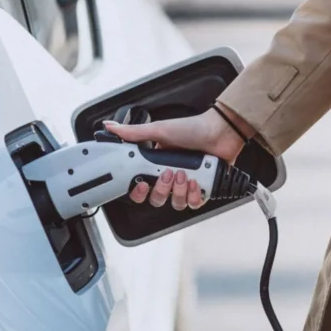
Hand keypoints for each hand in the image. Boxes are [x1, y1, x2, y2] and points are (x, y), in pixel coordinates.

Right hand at [102, 107, 250, 208]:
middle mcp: (171, 177)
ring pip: (175, 203)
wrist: (220, 131)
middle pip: (157, 199)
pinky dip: (194, 195)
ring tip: (185, 174)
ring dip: (179, 191)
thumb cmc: (192, 128)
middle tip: (168, 173)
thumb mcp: (159, 130)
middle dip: (161, 189)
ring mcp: (186, 184)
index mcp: (157, 164)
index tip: (141, 184)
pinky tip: (196, 182)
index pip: (141, 187)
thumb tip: (110, 127)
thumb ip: (133, 133)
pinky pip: (194, 204)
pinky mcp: (203, 190)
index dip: (138, 191)